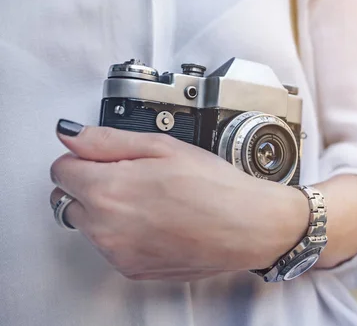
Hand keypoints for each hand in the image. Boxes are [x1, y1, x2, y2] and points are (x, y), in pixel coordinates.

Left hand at [49, 120, 307, 281]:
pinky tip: (157, 221)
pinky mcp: (132, 270)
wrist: (248, 227)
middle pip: (69, 198)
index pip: (60, 169)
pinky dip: (124, 233)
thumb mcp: (162, 146)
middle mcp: (104, 228)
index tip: (109, 157)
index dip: (84, 157)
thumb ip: (107, 140)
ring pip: (89, 224)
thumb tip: (71, 134)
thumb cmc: (214, 186)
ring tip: (152, 199)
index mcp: (107, 190)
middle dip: (92, 183)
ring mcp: (117, 253)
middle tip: (135, 176)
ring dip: (107, 209)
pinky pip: (111, 246)